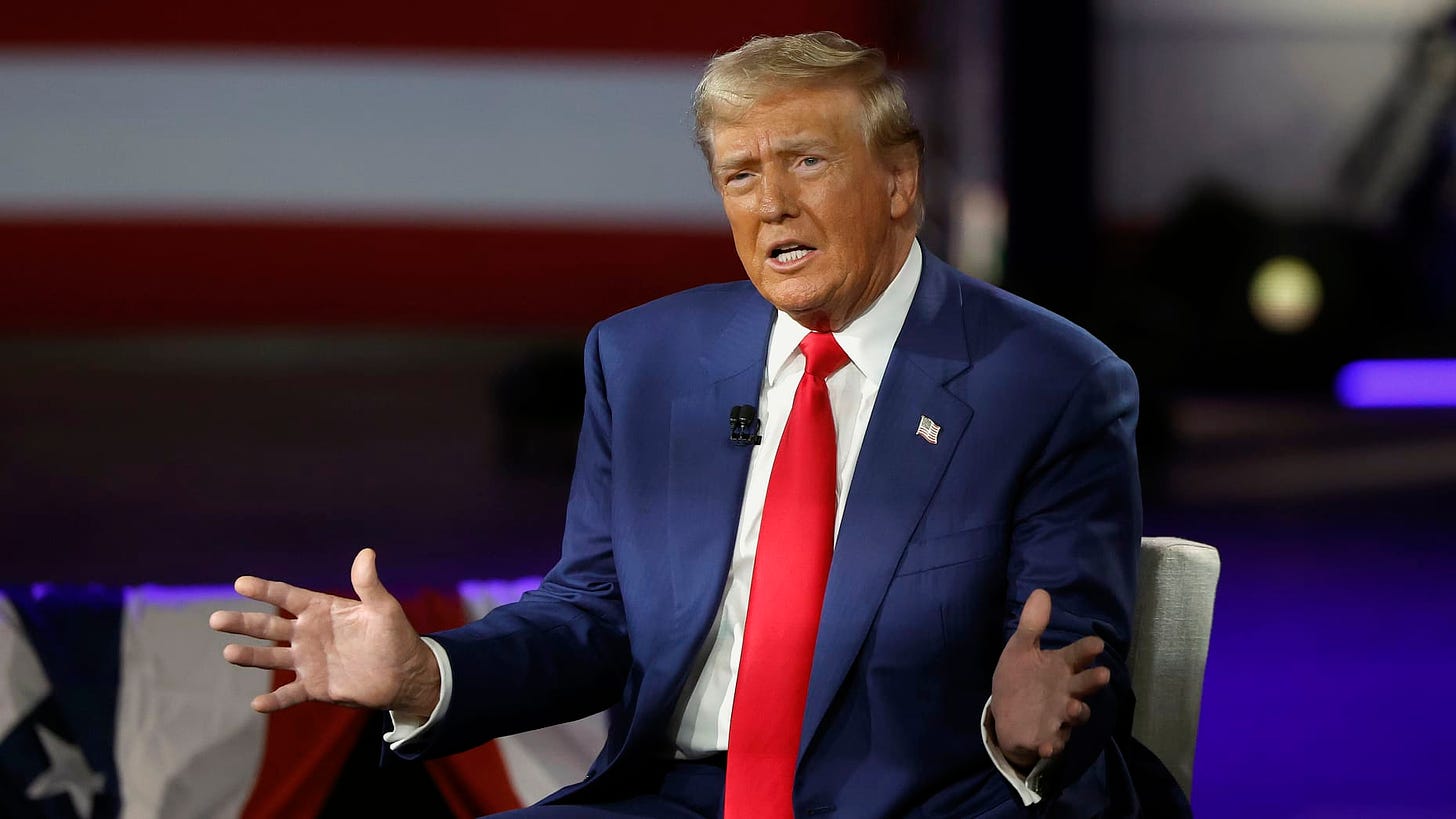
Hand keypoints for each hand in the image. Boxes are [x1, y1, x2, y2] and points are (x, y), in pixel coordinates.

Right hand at [208, 548, 440, 716]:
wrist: (405, 674)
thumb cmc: (395, 636)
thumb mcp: (383, 608)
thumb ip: (369, 584)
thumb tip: (367, 553)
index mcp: (321, 610)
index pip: (286, 596)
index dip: (264, 590)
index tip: (240, 583)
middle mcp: (308, 634)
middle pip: (268, 626)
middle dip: (243, 623)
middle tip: (215, 620)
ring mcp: (309, 661)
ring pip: (271, 658)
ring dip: (250, 656)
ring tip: (228, 653)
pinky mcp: (315, 687)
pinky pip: (290, 694)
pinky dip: (274, 701)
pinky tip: (257, 704)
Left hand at [989, 589, 1109, 769]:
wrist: (1007, 716)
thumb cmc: (1020, 679)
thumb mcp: (1020, 650)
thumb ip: (1032, 625)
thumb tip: (1041, 591)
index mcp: (1060, 667)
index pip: (1077, 655)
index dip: (1086, 650)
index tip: (1096, 644)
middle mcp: (1066, 690)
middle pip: (1084, 685)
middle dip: (1092, 681)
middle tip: (1102, 675)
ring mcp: (1059, 715)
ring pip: (1075, 714)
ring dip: (1076, 712)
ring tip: (1071, 708)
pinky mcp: (1049, 737)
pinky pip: (1054, 742)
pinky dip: (1052, 745)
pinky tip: (1047, 745)